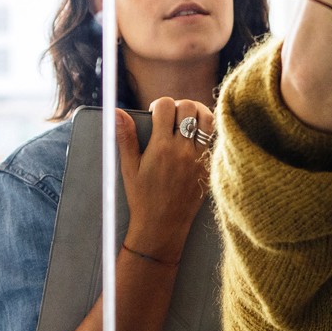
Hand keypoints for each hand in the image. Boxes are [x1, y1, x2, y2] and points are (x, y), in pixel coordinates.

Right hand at [116, 98, 214, 261]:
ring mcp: (199, 159)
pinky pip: (214, 139)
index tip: (155, 113)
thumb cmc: (142, 198)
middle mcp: (183, 150)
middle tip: (172, 117)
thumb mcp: (129, 168)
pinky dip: (207, 132)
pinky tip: (196, 138)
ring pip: (208, 119)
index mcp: (161, 147)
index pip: (166, 106)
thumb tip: (117, 112)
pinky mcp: (209, 168)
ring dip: (198, 113)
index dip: (160, 104)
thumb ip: (125, 137)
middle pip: (188, 107)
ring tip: (188, 120)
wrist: (162, 226)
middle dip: (179, 106)